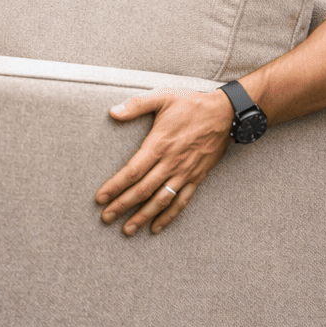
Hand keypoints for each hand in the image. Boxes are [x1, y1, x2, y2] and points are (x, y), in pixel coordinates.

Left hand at [95, 89, 232, 235]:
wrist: (225, 113)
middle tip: (106, 218)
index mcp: (159, 144)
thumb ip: (136, 104)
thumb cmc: (191, 104)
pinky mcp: (197, 178)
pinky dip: (168, 217)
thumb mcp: (163, 97)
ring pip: (160, 201)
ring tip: (127, 230)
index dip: (115, 186)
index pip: (132, 171)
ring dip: (142, 217)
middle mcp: (171, 162)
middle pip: (143, 190)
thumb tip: (113, 112)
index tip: (100, 198)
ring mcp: (185, 173)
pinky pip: (181, 202)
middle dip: (122, 206)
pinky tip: (156, 227)